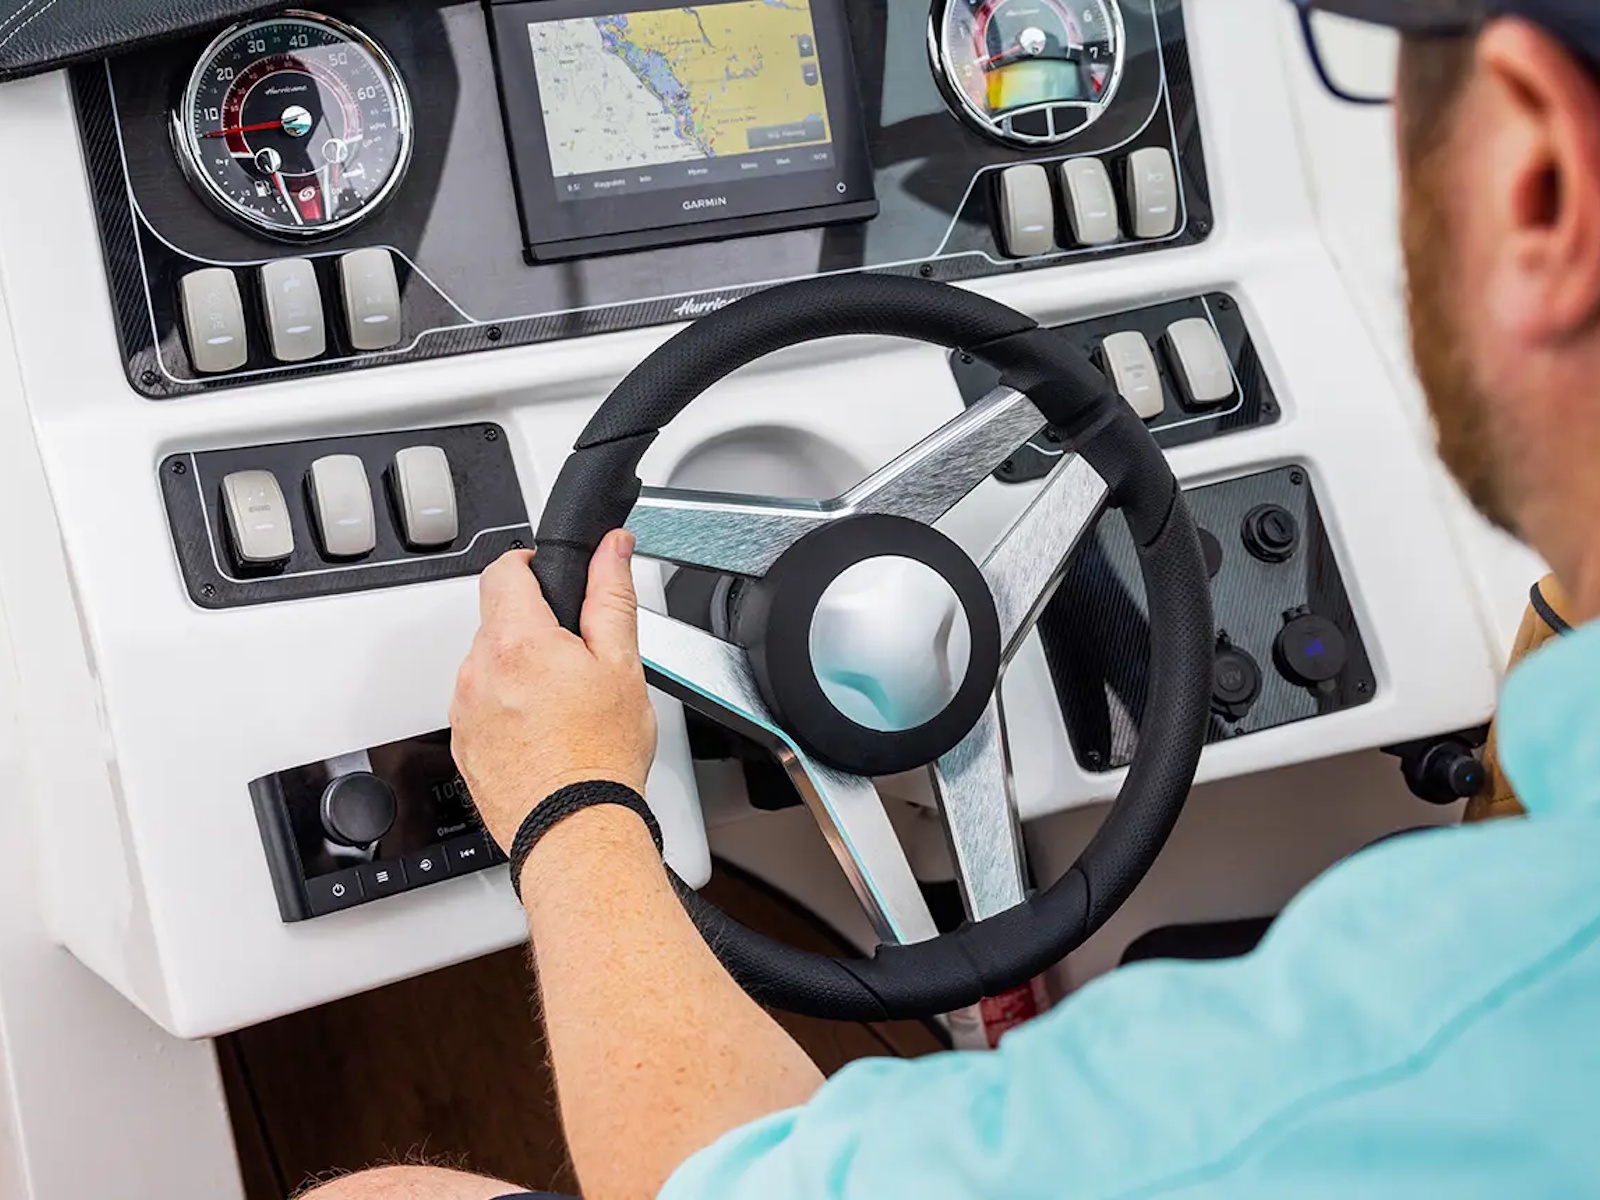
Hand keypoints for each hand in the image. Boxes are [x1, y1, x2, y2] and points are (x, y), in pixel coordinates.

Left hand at [449, 532, 657, 850]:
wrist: (574, 829)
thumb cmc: (599, 756)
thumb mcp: (622, 663)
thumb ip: (611, 594)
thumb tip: (611, 549)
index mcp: (516, 641)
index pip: (502, 570)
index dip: (528, 564)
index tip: (548, 578)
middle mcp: (478, 672)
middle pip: (497, 623)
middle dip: (532, 629)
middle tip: (575, 660)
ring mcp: (464, 711)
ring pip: (488, 667)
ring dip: (518, 673)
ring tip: (562, 707)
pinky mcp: (463, 746)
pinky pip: (480, 709)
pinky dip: (507, 711)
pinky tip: (544, 735)